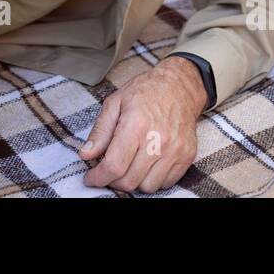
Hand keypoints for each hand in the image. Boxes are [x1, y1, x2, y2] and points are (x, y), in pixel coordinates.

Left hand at [79, 56, 206, 193]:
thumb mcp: (115, 103)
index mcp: (136, 125)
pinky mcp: (187, 156)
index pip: (114, 166)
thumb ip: (100, 131)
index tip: (91, 178)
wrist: (179, 86)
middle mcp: (158, 140)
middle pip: (129, 181)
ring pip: (148, 187)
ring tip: (130, 164)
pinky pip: (167, 183)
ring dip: (134, 181)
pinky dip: (153, 179)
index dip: (98, 177)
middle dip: (113, 181)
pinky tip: (147, 164)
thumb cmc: (145, 91)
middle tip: (109, 170)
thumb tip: (86, 154)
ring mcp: (175, 150)